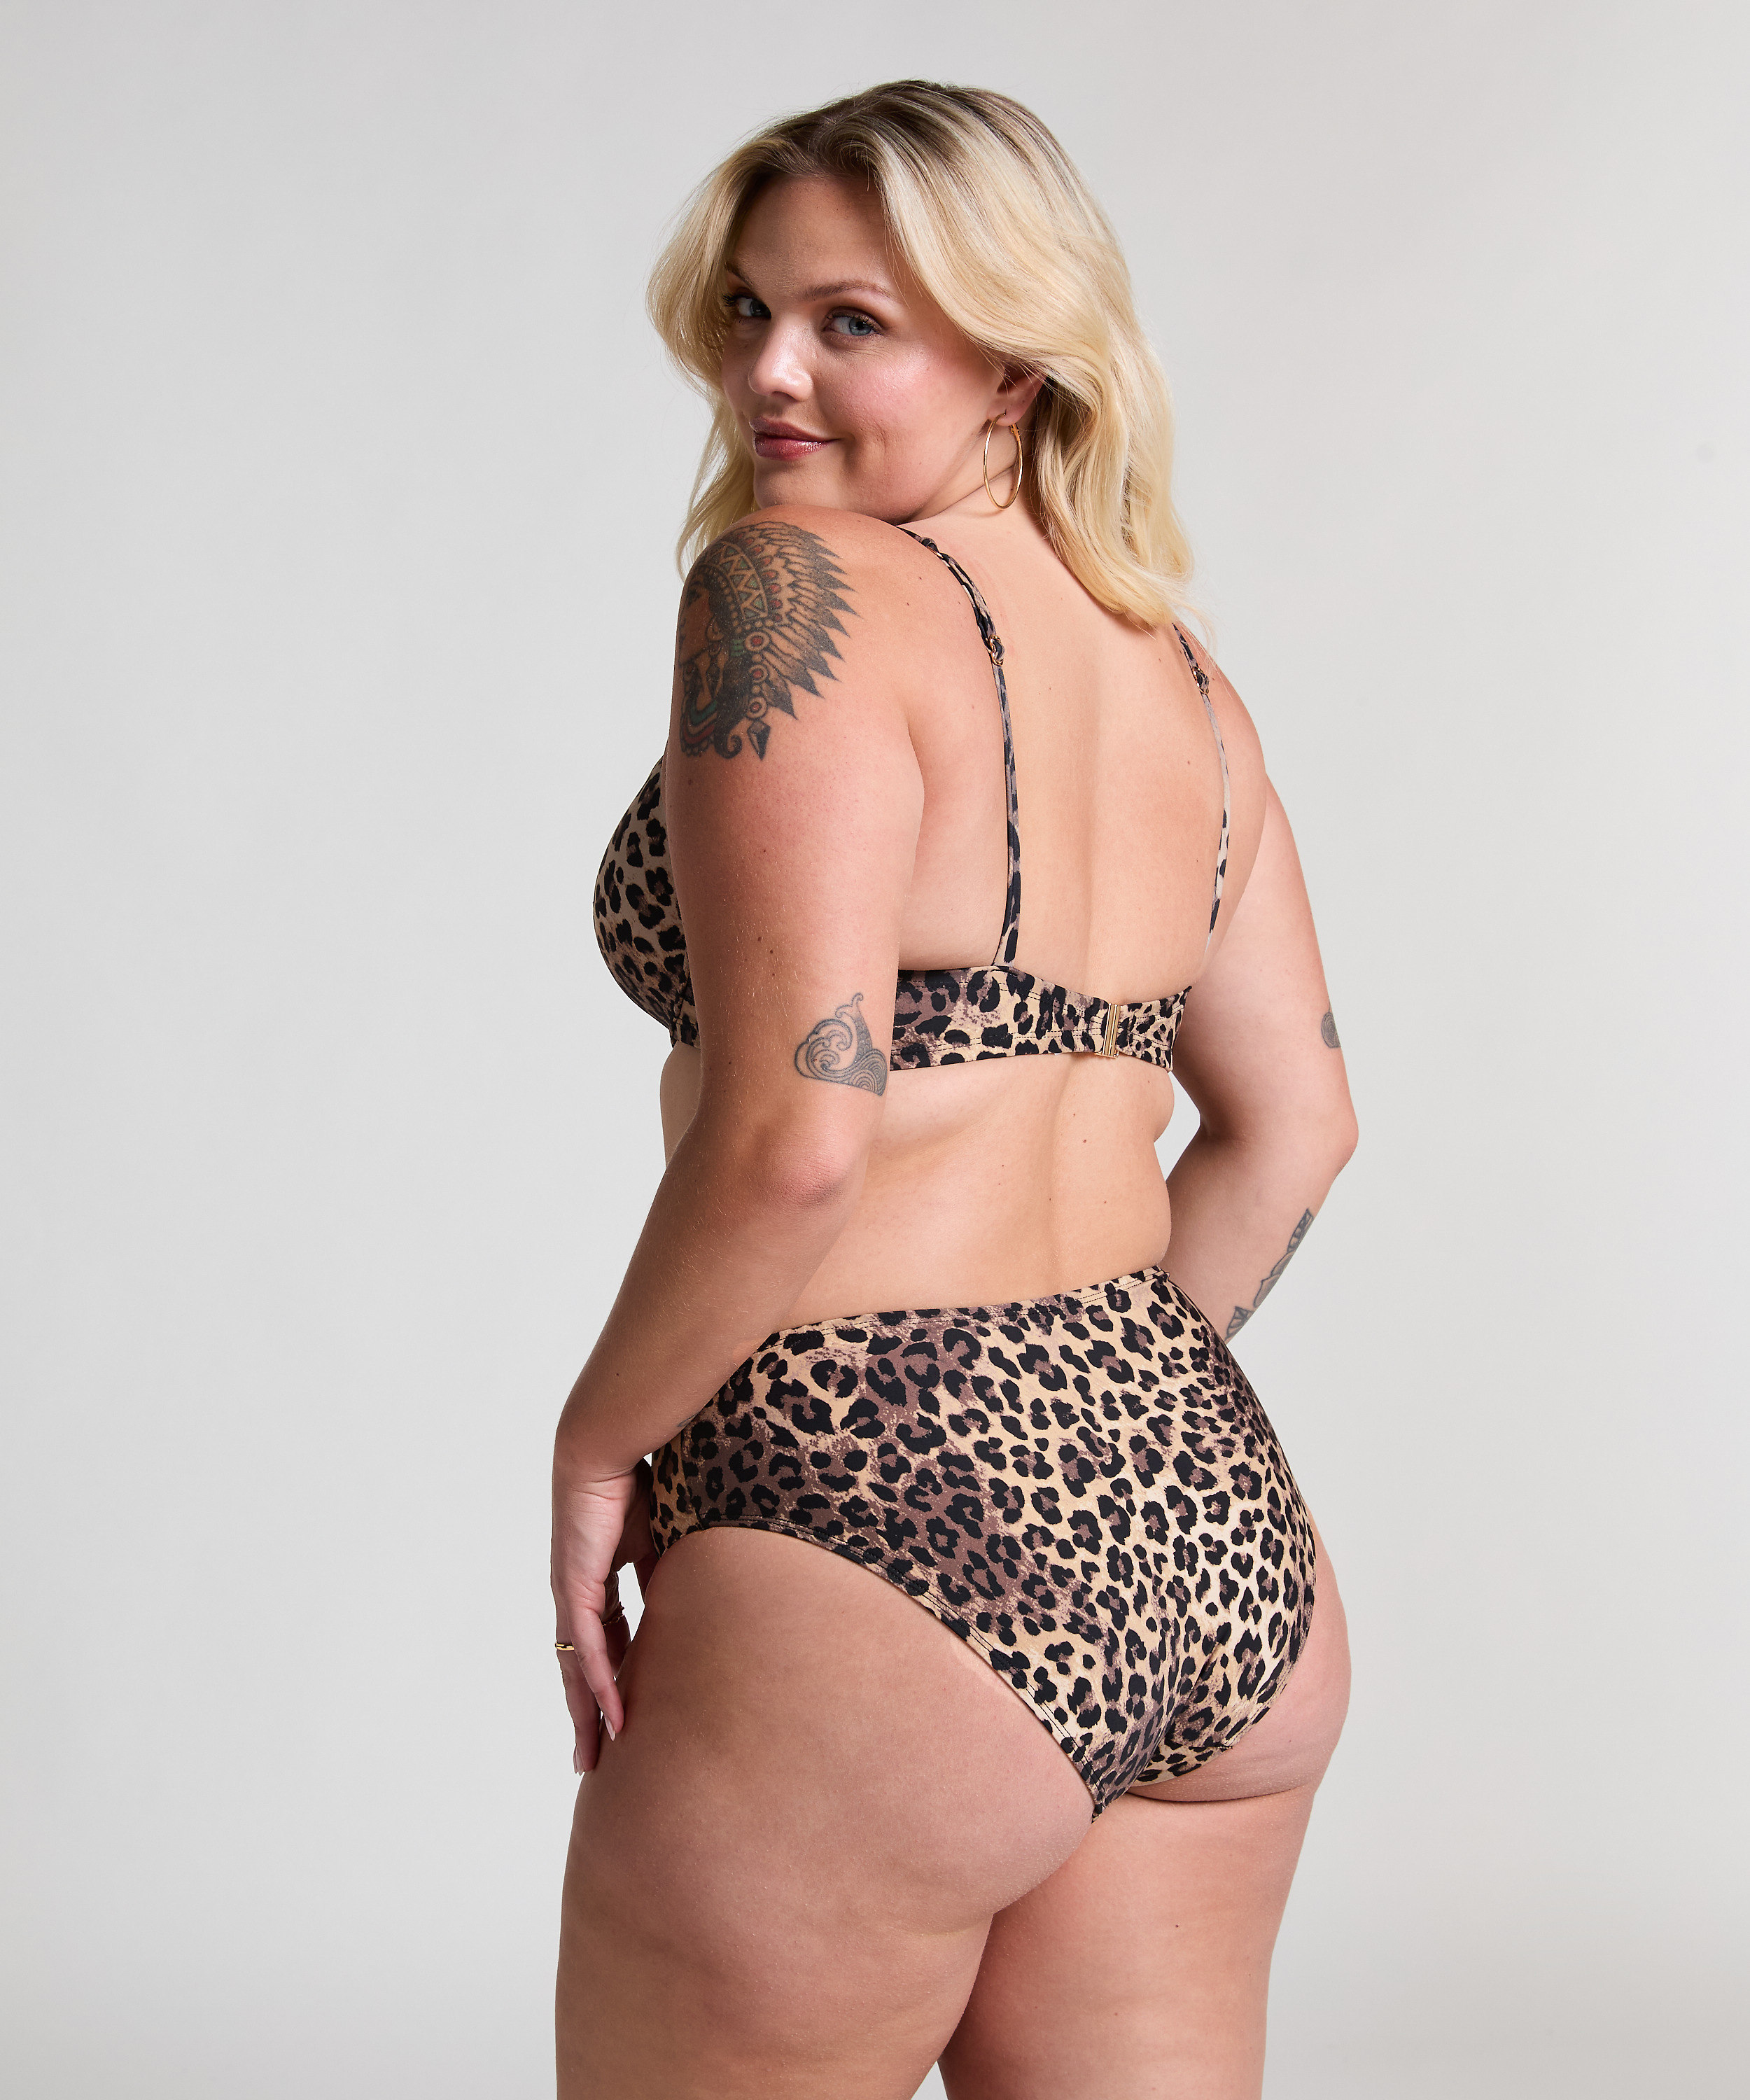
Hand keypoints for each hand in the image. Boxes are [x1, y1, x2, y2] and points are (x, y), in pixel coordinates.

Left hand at [551, 1454, 655, 1773]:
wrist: (606, 1442)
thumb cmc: (638, 1476)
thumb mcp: (663, 1535)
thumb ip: (669, 1569)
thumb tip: (697, 1595)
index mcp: (596, 1578)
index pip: (602, 1643)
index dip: (610, 1681)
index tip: (620, 1717)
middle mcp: (576, 1592)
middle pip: (580, 1668)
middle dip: (587, 1715)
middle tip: (594, 1761)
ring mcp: (571, 1592)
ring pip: (577, 1669)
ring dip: (586, 1715)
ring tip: (595, 1759)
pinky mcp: (575, 1585)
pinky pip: (587, 1647)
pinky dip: (599, 1685)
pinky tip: (611, 1716)